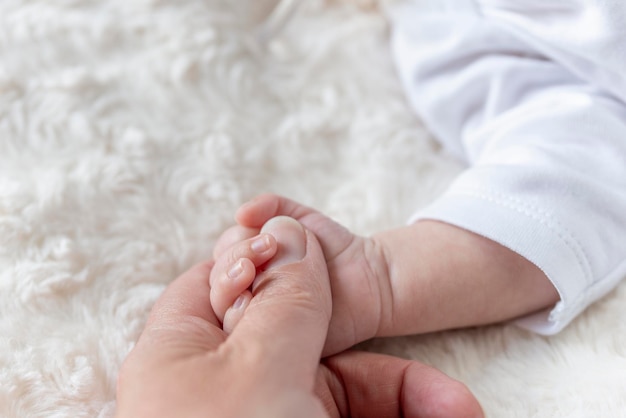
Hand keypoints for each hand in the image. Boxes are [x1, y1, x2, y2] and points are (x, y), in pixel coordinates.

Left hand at [116, 217, 483, 417]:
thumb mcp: (257, 370)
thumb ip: (283, 299)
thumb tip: (287, 232)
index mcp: (187, 350)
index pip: (236, 281)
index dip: (288, 267)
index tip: (336, 273)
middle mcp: (228, 383)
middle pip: (317, 342)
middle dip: (391, 370)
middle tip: (456, 405)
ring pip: (351, 393)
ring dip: (415, 406)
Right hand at [213, 194, 385, 354]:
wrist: (366, 276)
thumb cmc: (332, 247)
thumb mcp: (299, 219)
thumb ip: (271, 207)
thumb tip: (240, 213)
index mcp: (250, 262)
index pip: (223, 253)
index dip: (235, 244)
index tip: (264, 239)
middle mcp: (248, 289)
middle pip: (218, 277)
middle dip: (235, 260)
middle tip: (267, 250)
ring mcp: (256, 316)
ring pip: (223, 304)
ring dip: (231, 286)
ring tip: (256, 272)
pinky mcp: (270, 341)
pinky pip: (243, 333)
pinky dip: (242, 315)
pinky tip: (255, 300)